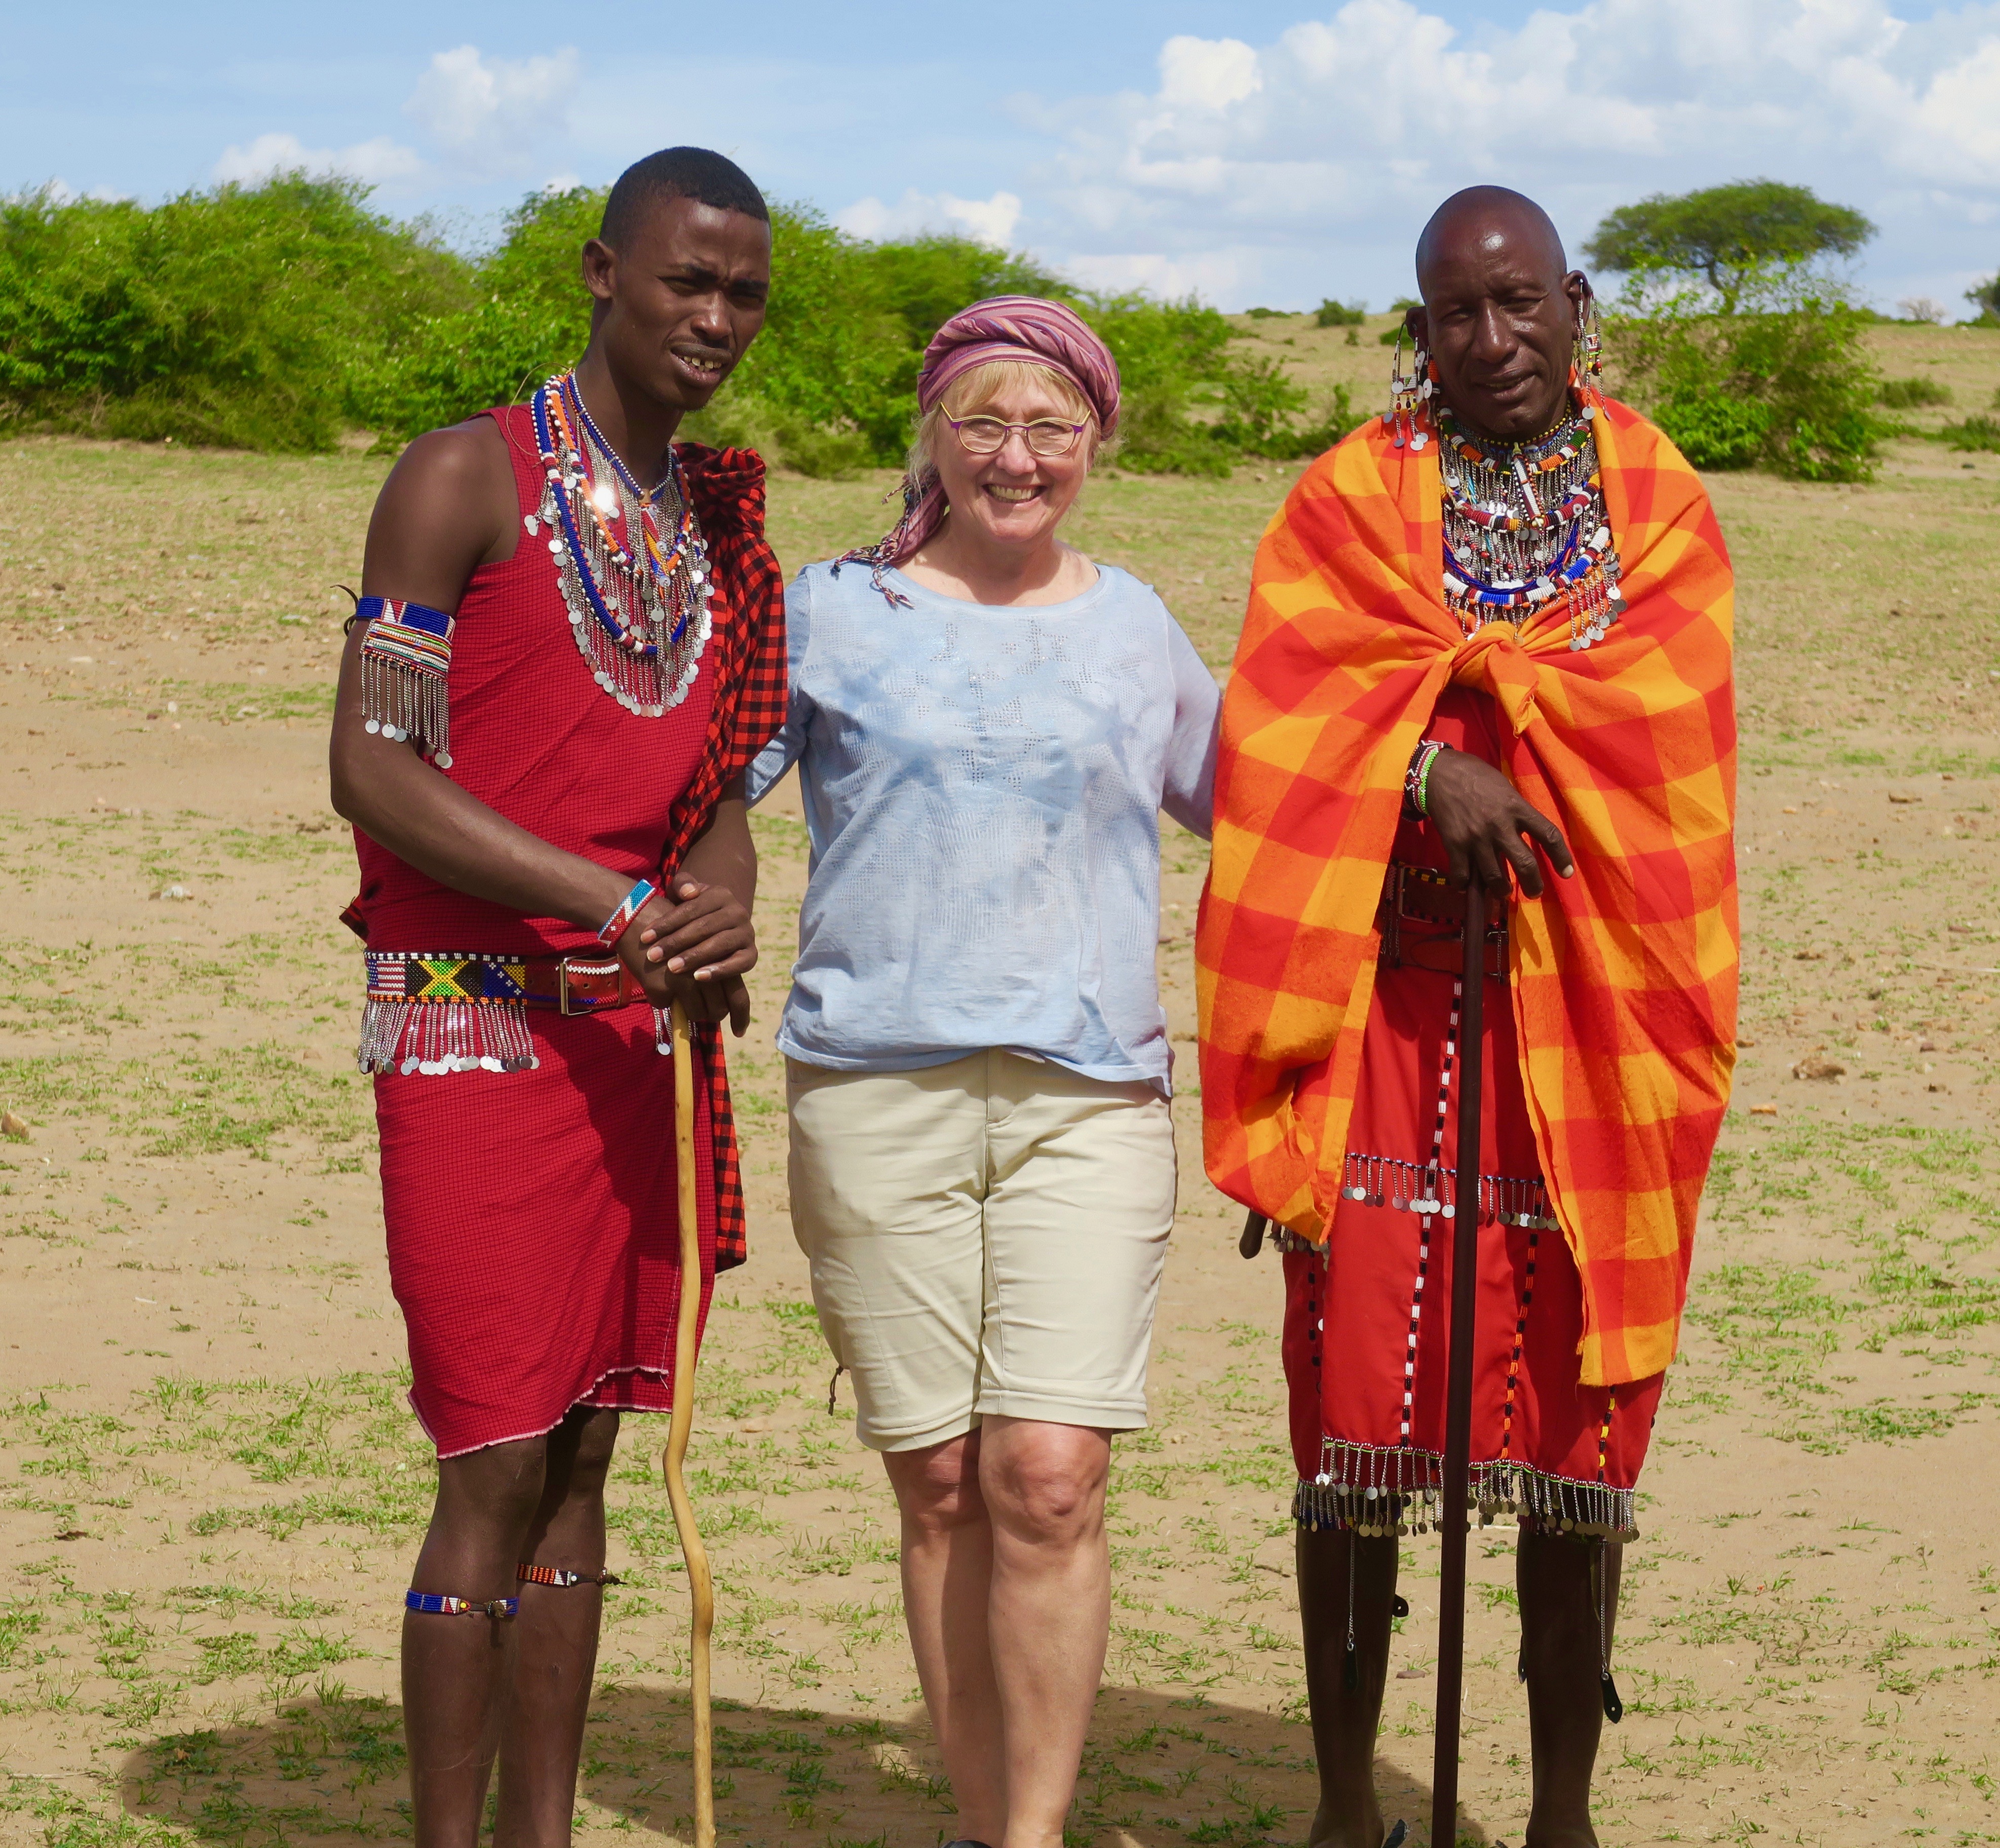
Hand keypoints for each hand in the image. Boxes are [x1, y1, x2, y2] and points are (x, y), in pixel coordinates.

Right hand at [619, 878, 755, 1035]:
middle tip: (704, 1015)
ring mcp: (686, 980)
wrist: (636, 915)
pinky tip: (654, 981)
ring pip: (696, 1013)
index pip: (739, 996)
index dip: (741, 1016)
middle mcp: (708, 971)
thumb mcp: (697, 944)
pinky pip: (665, 1005)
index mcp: (721, 959)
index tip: (740, 1032)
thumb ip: (709, 968)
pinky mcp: (664, 986)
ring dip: (689, 1011)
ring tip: (679, 999)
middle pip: (719, 1010)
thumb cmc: (669, 931)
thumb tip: (717, 1003)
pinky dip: (659, 998)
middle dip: (712, 1016)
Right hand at [1422, 747, 1573, 897]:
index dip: (1562, 858)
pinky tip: (1467, 886)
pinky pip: (1463, 875)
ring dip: (1501, 890)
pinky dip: (1466, 885)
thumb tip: (1523, 834)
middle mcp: (1500, 825)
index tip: (1567, 874)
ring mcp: (1476, 837)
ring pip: (1494, 877)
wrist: (1439, 773)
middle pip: (1525, 864)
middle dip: (1533, 884)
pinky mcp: (1455, 845)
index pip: (1549, 835)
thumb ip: (1516, 812)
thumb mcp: (1505, 789)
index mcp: (1517, 808)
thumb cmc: (1476, 776)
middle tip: (1534, 892)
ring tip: (1502, 892)